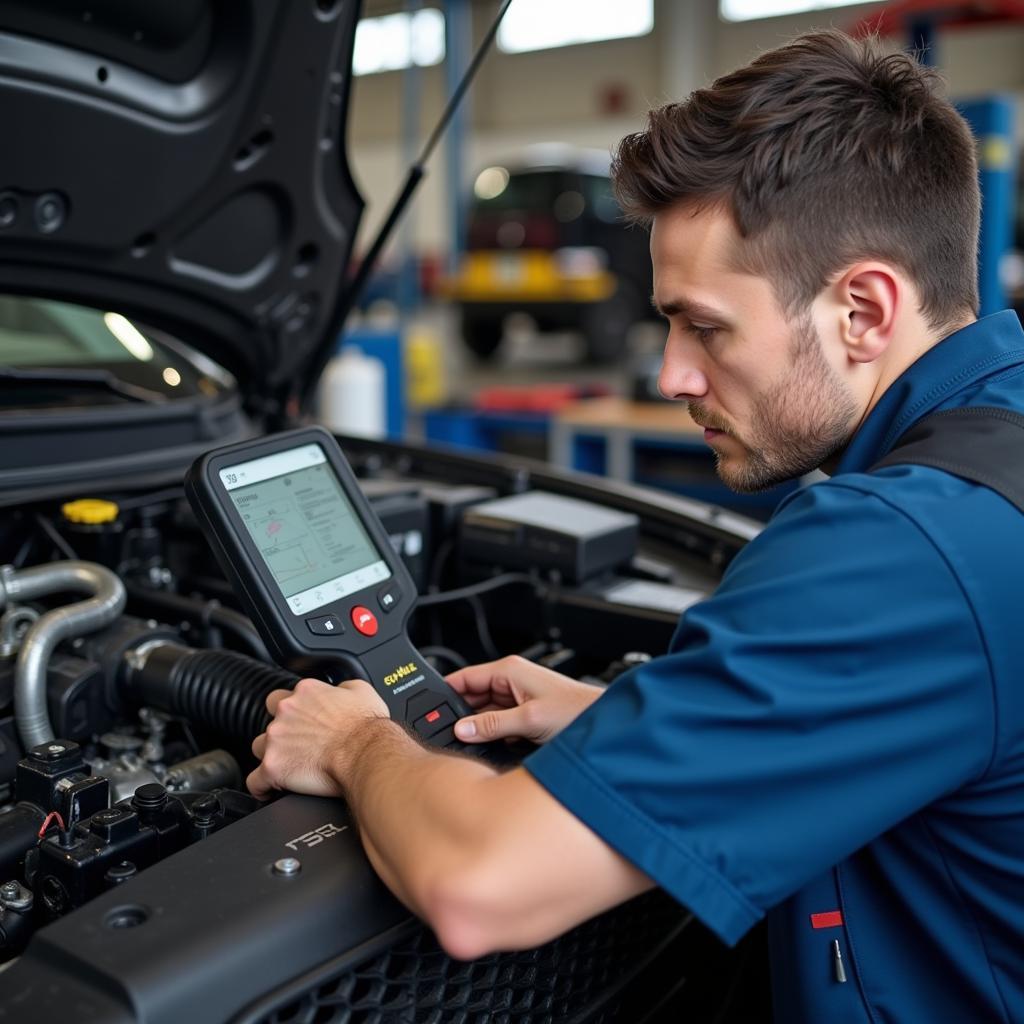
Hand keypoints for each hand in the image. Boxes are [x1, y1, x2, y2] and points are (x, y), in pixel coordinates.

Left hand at [247, 677, 388, 799]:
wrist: (366, 754)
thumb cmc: (366, 728)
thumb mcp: (362, 691)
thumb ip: (343, 687)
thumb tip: (340, 690)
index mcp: (306, 692)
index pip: (283, 696)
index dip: (291, 711)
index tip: (299, 721)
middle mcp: (287, 711)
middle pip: (268, 721)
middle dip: (281, 733)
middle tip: (298, 744)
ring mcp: (276, 739)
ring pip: (259, 747)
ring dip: (271, 755)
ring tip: (288, 766)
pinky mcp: (273, 767)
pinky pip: (255, 781)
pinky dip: (262, 787)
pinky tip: (271, 790)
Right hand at [446, 655, 602, 744]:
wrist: (607, 727)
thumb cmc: (578, 712)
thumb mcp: (529, 720)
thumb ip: (493, 725)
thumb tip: (462, 729)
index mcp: (509, 671)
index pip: (464, 677)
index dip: (445, 694)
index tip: (429, 711)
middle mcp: (513, 681)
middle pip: (472, 698)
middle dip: (462, 716)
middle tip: (448, 737)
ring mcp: (519, 699)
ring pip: (485, 714)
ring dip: (479, 729)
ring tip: (472, 746)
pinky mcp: (526, 716)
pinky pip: (499, 725)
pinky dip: (494, 736)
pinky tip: (494, 749)